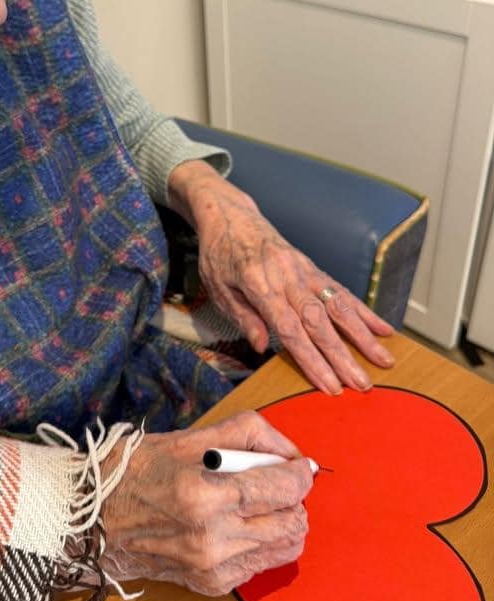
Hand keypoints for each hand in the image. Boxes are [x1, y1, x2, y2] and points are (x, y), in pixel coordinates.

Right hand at [100, 411, 311, 595]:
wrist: (90, 521)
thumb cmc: (134, 470)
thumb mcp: (188, 437)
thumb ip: (247, 434)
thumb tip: (290, 450)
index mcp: (203, 494)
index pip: (283, 488)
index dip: (302, 473)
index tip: (301, 464)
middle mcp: (211, 537)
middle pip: (293, 522)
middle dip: (295, 498)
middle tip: (278, 480)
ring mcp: (211, 567)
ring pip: (285, 547)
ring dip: (285, 521)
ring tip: (262, 502)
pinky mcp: (210, 585)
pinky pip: (262, 564)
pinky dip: (262, 541)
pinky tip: (238, 523)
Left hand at [167, 161, 394, 394]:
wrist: (230, 214)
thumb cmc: (218, 254)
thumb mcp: (217, 287)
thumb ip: (242, 316)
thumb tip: (262, 347)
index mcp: (259, 284)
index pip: (290, 328)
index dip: (312, 359)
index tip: (330, 386)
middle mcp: (287, 275)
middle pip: (319, 321)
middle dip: (343, 356)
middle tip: (363, 384)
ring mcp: (303, 269)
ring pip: (337, 303)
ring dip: (363, 334)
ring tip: (384, 359)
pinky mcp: (312, 266)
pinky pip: (340, 289)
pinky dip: (363, 310)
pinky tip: (383, 328)